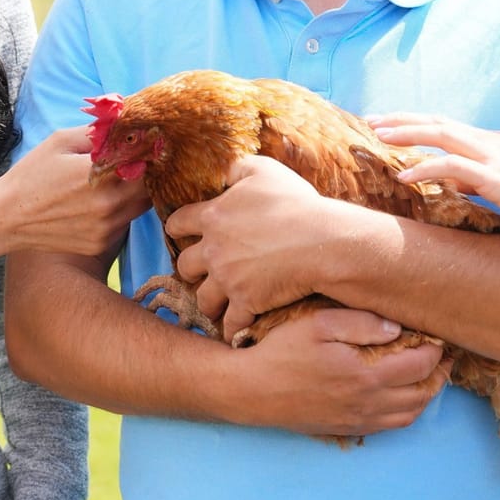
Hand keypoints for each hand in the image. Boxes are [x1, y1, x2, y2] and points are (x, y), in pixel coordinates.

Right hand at [0, 127, 148, 260]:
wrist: (7, 217)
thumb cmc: (32, 175)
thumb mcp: (60, 142)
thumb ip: (96, 132)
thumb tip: (124, 123)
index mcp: (99, 174)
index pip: (146, 161)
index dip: (150, 152)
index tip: (147, 145)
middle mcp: (108, 204)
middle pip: (149, 187)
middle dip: (146, 173)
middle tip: (136, 163)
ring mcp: (106, 228)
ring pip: (140, 207)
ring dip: (136, 193)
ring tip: (118, 182)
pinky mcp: (100, 244)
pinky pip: (124, 224)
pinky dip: (120, 212)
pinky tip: (100, 204)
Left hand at [166, 156, 356, 338]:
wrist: (322, 241)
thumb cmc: (295, 203)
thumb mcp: (264, 171)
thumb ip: (237, 168)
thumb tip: (222, 170)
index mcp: (213, 216)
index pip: (178, 223)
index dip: (177, 228)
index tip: (180, 233)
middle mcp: (213, 250)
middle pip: (185, 265)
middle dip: (190, 270)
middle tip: (199, 272)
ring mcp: (228, 279)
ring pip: (203, 298)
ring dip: (208, 302)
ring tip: (216, 305)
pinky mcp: (245, 303)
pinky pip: (231, 323)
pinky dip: (232, 329)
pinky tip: (234, 331)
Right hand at [224, 307, 446, 436]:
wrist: (251, 391)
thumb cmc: (281, 352)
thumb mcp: (318, 324)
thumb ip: (361, 323)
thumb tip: (397, 328)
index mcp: (365, 376)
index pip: (420, 366)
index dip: (435, 350)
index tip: (437, 336)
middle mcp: (367, 404)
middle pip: (422, 395)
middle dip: (438, 375)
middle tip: (441, 356)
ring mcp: (357, 420)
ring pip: (409, 415)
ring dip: (424, 395)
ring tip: (426, 375)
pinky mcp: (346, 428)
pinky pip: (389, 426)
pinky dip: (405, 411)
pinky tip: (398, 394)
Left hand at [368, 113, 499, 219]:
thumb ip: (476, 179)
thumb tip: (453, 182)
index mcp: (492, 141)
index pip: (446, 125)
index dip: (416, 122)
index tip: (388, 123)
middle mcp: (490, 141)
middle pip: (439, 121)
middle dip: (404, 119)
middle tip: (372, 120)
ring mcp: (492, 155)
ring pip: (442, 134)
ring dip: (408, 134)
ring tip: (379, 138)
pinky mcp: (494, 176)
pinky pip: (453, 167)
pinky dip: (426, 168)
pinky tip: (405, 175)